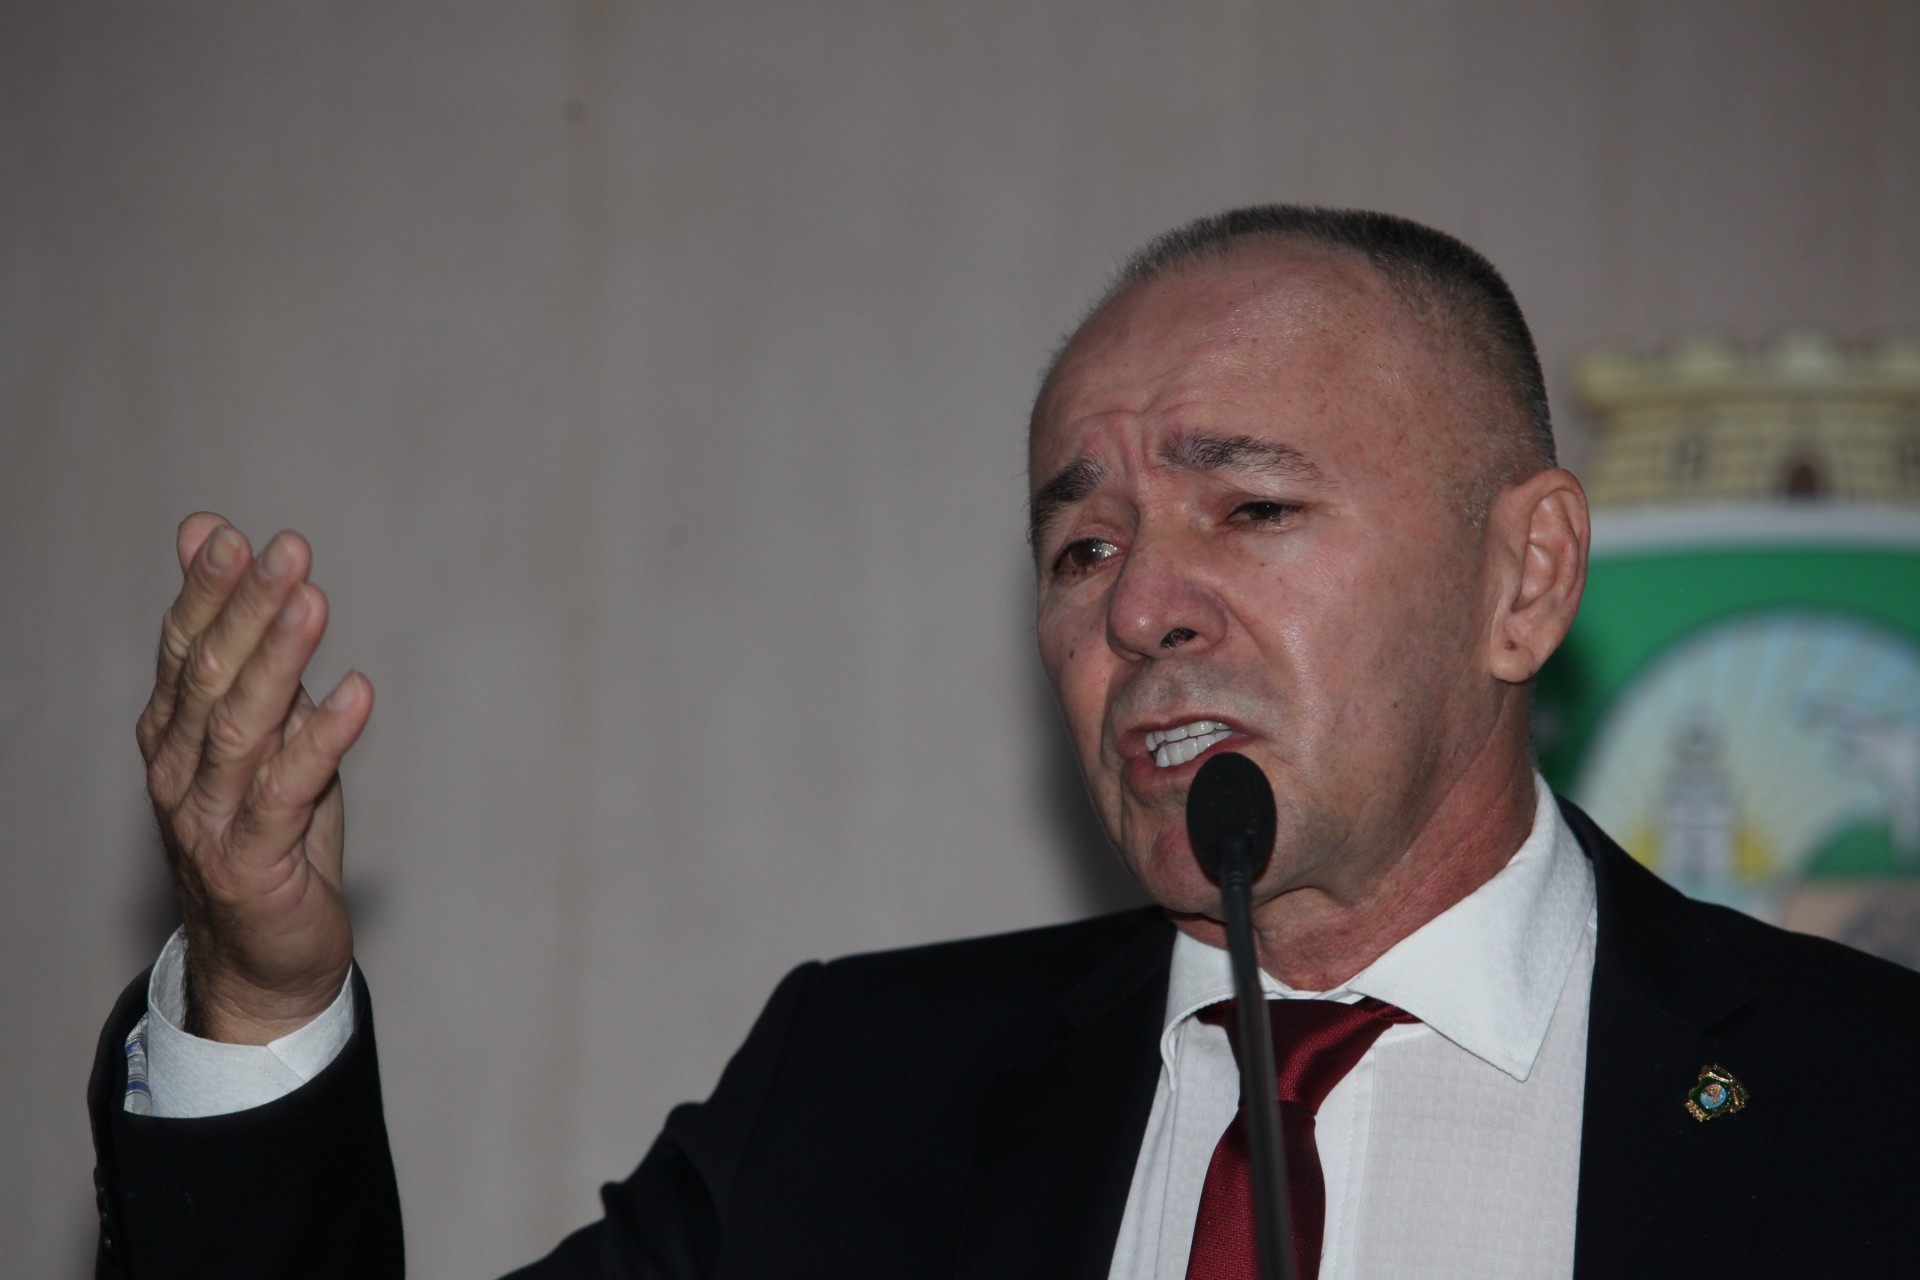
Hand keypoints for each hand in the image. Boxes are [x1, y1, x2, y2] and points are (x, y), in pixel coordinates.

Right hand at [135, 513, 371, 1043]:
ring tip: (312, 600)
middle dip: (247, 607)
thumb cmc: (273, 835)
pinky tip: (357, 694)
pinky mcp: (253, 860)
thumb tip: (215, 545)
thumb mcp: (264, 735)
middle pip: (210, 674)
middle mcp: (180, 769)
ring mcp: (209, 817)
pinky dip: (322, 738)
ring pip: (241, 724)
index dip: (208, 590)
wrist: (267, 958)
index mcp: (176, 732)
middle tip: (286, 549)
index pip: (184, 647)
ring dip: (279, 658)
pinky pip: (288, 790)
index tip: (235, 535)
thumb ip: (246, 650)